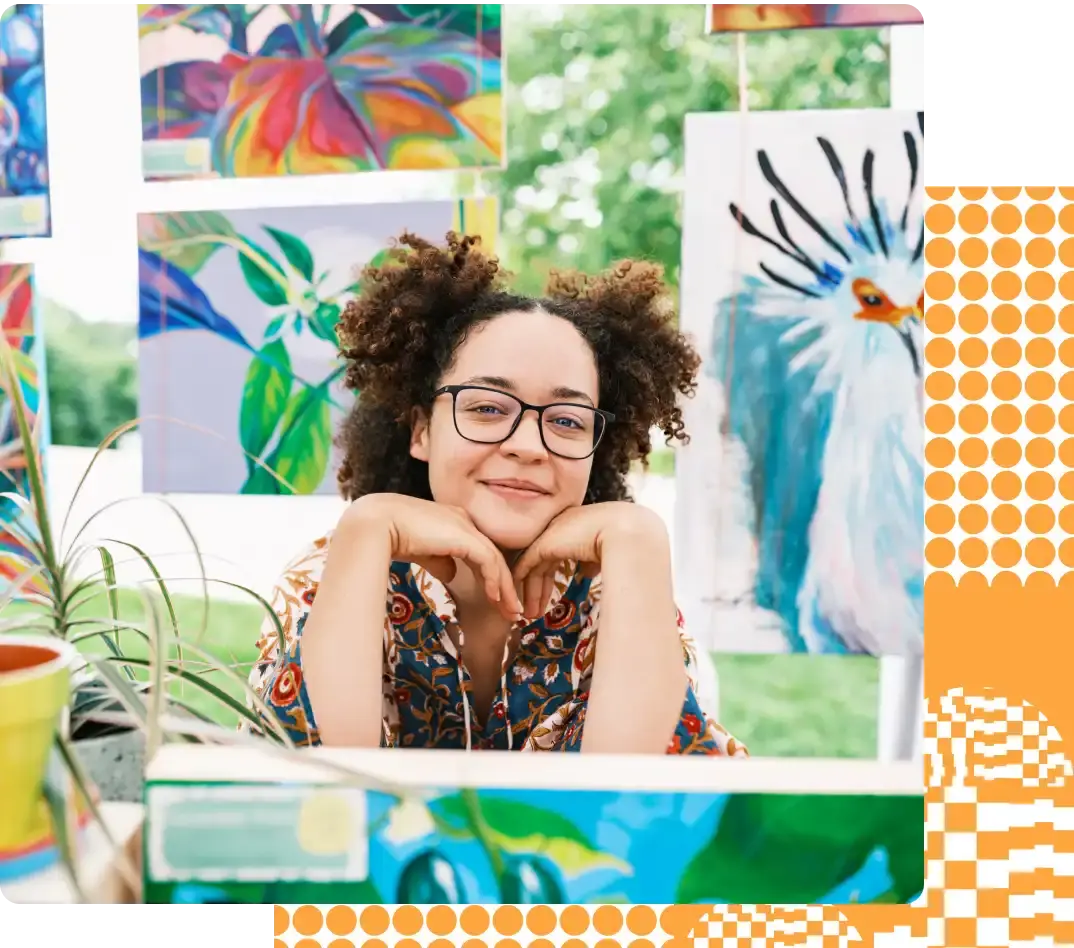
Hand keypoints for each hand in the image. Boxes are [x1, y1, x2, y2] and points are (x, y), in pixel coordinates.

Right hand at [342, 494, 523, 620]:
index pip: (480, 551)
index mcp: (453, 522)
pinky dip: (495, 581)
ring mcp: (466, 526)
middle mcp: (464, 521)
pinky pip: (489, 561)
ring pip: (495, 560)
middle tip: (512, 612)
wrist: (376, 524)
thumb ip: (439, 560)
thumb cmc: (391, 536)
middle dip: (504, 586)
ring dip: (505, 588)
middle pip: (492, 556)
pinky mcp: (465, 536)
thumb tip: (450, 574)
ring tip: (511, 612)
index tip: (496, 600)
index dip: (490, 576)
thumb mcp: (422, 551)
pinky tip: (495, 598)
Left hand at [511, 502, 666, 618]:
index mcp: (573, 527)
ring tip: (531, 615)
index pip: (556, 555)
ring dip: (532, 592)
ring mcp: (549, 534)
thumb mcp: (604, 552)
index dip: (550, 578)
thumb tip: (589, 571)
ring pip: (533, 567)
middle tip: (534, 611)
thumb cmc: (623, 541)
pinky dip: (522, 582)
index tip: (549, 599)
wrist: (624, 531)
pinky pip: (526, 566)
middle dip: (538, 589)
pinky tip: (519, 598)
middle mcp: (558, 528)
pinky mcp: (542, 544)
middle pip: (542, 562)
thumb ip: (592, 560)